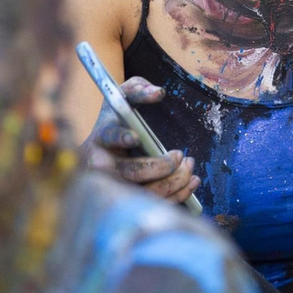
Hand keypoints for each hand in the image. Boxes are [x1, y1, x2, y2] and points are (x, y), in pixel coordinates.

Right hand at [86, 76, 199, 206]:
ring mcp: (115, 187)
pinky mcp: (130, 200)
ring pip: (146, 192)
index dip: (120, 138)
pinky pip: (156, 203)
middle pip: (131, 172)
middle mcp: (102, 166)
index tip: (135, 137)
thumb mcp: (122, 98)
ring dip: (174, 181)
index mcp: (100, 138)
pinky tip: (191, 180)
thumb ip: (138, 89)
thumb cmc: (117, 121)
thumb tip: (158, 93)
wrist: (103, 150)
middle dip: (161, 166)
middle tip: (180, 154)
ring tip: (189, 164)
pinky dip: (179, 194)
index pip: (109, 138)